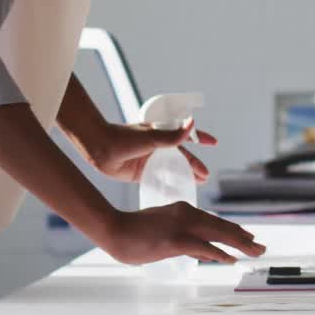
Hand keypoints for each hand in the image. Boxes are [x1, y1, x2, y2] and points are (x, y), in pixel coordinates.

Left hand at [86, 119, 215, 183]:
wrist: (100, 148)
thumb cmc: (124, 138)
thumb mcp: (152, 137)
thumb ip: (173, 135)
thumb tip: (193, 123)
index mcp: (161, 134)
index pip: (185, 136)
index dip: (200, 138)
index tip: (214, 143)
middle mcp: (157, 147)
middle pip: (180, 157)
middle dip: (194, 165)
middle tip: (206, 176)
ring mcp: (149, 160)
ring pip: (172, 169)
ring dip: (184, 176)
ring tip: (197, 184)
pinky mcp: (141, 173)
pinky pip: (158, 180)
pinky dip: (168, 185)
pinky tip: (177, 192)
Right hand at [98, 202, 265, 264]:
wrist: (113, 228)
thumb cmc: (133, 232)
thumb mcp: (163, 233)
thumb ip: (185, 241)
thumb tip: (205, 253)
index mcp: (182, 209)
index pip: (214, 220)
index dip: (233, 230)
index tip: (248, 237)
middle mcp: (186, 213)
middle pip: (221, 226)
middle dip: (243, 237)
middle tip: (260, 247)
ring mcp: (181, 226)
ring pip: (218, 234)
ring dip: (239, 244)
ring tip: (255, 251)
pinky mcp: (175, 239)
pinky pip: (203, 247)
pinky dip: (219, 253)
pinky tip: (231, 259)